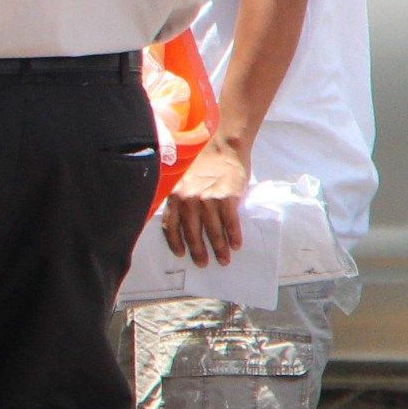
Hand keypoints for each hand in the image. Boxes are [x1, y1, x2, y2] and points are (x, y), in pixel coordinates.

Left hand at [162, 135, 250, 264]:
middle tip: (202, 263)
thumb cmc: (201, 161)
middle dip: (198, 251)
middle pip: (192, 232)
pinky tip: (236, 245)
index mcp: (175, 195)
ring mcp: (208, 199)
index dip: (175, 242)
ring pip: (212, 231)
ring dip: (219, 248)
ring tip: (223, 260)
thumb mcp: (182, 178)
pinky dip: (233, 236)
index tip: (180, 253)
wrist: (221, 145)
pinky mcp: (227, 198)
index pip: (171, 225)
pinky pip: (230, 223)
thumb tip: (182, 217)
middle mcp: (189, 200)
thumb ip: (179, 196)